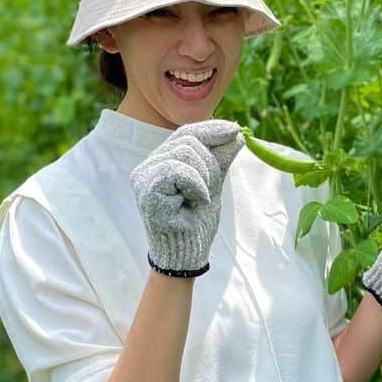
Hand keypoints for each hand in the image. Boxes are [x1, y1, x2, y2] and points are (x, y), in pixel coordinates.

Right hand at [129, 119, 243, 274]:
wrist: (188, 252)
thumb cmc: (197, 220)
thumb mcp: (214, 182)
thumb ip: (221, 158)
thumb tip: (237, 133)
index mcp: (162, 160)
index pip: (186, 133)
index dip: (211, 129)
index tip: (236, 130)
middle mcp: (149, 164)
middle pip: (188, 139)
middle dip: (209, 163)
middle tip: (208, 191)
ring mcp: (144, 175)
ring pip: (185, 152)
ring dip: (203, 178)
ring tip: (197, 200)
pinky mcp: (146, 188)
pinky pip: (179, 170)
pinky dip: (195, 186)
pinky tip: (193, 203)